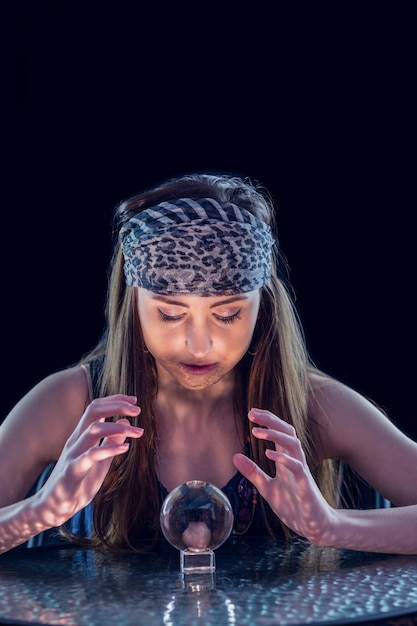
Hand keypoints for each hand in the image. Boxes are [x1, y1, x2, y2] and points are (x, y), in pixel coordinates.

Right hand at [37, 395, 143, 526]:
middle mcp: (76, 440)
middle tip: (138, 410)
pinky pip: (90, 455)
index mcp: (81, 436)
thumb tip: (126, 423)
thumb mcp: (100, 460)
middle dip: (116, 406)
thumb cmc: (78, 483)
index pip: (96, 408)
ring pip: (92, 429)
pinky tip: (125, 448)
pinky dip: (109, 449)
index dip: (114, 400)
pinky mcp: (72, 471)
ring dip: (117, 427)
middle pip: (92, 411)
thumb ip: (111, 441)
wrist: (54, 507)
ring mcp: (73, 454)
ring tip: (138, 432)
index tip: (134, 400)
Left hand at [233, 408, 336, 544]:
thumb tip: (235, 456)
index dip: (267, 421)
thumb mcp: (266, 488)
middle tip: (252, 413)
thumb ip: (253, 472)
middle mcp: (295, 461)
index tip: (251, 412)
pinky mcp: (305, 486)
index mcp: (286, 460)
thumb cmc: (293, 506)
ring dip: (275, 435)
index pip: (279, 433)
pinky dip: (283, 458)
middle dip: (270, 420)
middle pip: (287, 432)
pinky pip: (297, 466)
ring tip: (257, 431)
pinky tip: (269, 454)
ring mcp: (301, 472)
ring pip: (293, 444)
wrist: (314, 526)